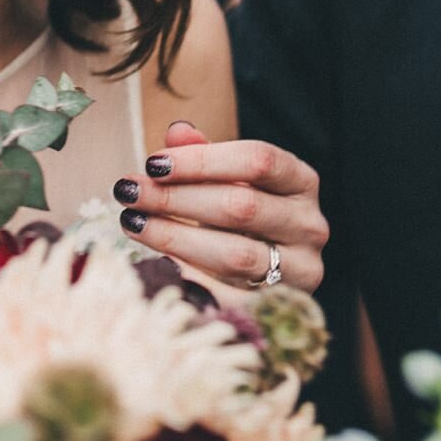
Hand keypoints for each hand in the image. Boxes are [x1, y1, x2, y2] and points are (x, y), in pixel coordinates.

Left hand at [111, 122, 327, 292]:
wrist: (271, 272)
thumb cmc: (244, 216)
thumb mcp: (229, 180)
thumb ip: (205, 155)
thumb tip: (178, 132)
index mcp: (302, 181)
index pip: (258, 160)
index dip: (203, 160)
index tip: (153, 163)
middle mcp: (310, 224)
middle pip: (242, 207)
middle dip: (177, 198)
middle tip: (130, 192)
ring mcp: (302, 269)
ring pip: (235, 255)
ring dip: (175, 238)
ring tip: (133, 223)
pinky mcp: (282, 308)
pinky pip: (231, 297)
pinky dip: (191, 279)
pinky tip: (155, 264)